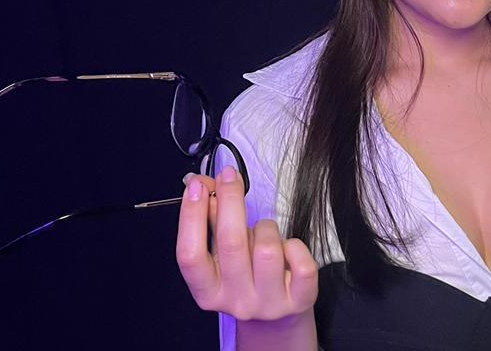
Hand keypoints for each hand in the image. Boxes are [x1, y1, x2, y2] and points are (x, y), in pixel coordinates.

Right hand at [175, 167, 319, 319]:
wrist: (276, 314)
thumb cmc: (246, 275)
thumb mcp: (221, 254)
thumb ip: (210, 219)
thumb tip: (202, 183)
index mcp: (208, 292)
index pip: (189, 255)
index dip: (191, 216)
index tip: (197, 186)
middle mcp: (236, 301)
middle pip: (231, 243)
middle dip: (230, 200)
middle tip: (230, 176)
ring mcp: (268, 303)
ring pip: (267, 248)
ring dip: (265, 226)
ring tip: (264, 232)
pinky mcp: (299, 300)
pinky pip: (300, 261)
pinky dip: (295, 245)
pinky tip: (287, 249)